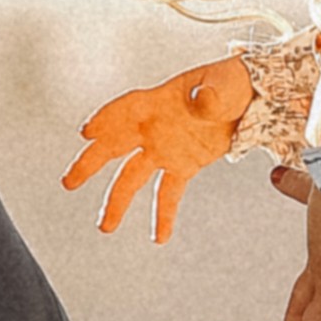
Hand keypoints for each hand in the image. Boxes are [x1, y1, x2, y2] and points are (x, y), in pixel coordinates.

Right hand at [61, 61, 255, 242]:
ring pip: (133, 176)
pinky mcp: (183, 165)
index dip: (105, 118)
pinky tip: (159, 238)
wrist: (251, 98)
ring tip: (105, 227)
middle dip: (90, 163)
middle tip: (69, 183)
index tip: (86, 133)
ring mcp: (165, 147)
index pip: (126, 108)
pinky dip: (163, 214)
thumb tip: (200, 102)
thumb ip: (211, 95)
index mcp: (159, 100)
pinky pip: (168, 192)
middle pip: (115, 145)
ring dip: (117, 200)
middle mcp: (154, 126)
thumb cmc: (232, 83)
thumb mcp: (224, 85)